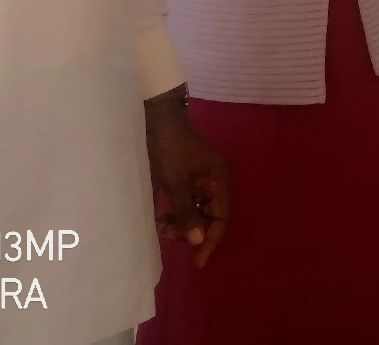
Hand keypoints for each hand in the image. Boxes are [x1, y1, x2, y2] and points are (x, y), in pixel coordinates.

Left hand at [145, 89, 229, 267]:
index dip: (211, 241)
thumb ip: (187, 212)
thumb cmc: (169, 148)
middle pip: (210, 217)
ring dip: (182, 223)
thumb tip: (197, 241)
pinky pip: (188, 203)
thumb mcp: (176, 182)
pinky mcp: (188, 177)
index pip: (222, 219)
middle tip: (168, 235)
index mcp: (219, 180)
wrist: (156, 118)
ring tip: (161, 226)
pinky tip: (162, 217)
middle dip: (191, 231)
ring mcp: (202, 179)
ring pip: (197, 212)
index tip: (198, 261)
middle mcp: (215, 181)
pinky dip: (177, 212)